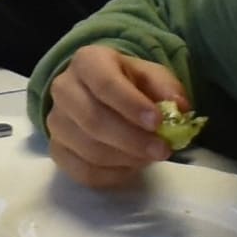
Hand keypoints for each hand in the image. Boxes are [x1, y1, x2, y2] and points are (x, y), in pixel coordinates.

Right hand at [43, 45, 186, 190]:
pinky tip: (132, 167)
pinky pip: (84, 171)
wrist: (98, 93)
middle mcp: (63, 89)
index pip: (105, 84)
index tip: (158, 121)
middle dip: (132, 139)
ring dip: (126, 158)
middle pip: (93, 120)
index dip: (131, 105)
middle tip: (163, 150)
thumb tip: (180, 108)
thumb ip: (166, 88)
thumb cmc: (128, 83)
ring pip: (89, 149)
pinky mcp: (56, 150)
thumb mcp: (150, 75)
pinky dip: (113, 175)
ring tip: (151, 157)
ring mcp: (56, 122)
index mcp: (87, 62)